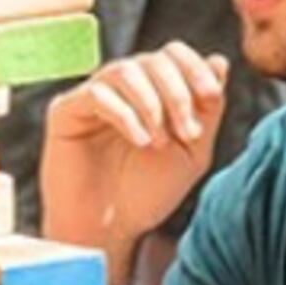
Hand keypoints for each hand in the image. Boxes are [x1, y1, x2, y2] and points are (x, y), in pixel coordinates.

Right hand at [37, 43, 226, 254]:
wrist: (108, 229)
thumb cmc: (146, 193)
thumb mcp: (191, 152)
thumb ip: (207, 109)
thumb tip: (219, 61)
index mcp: (151, 91)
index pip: (173, 55)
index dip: (195, 68)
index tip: (211, 97)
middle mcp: (121, 88)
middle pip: (153, 59)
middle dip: (178, 93)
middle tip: (188, 134)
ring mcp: (92, 97)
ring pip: (124, 70)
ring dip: (152, 104)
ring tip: (160, 143)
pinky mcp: (66, 111)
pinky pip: (96, 94)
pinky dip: (125, 115)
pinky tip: (140, 142)